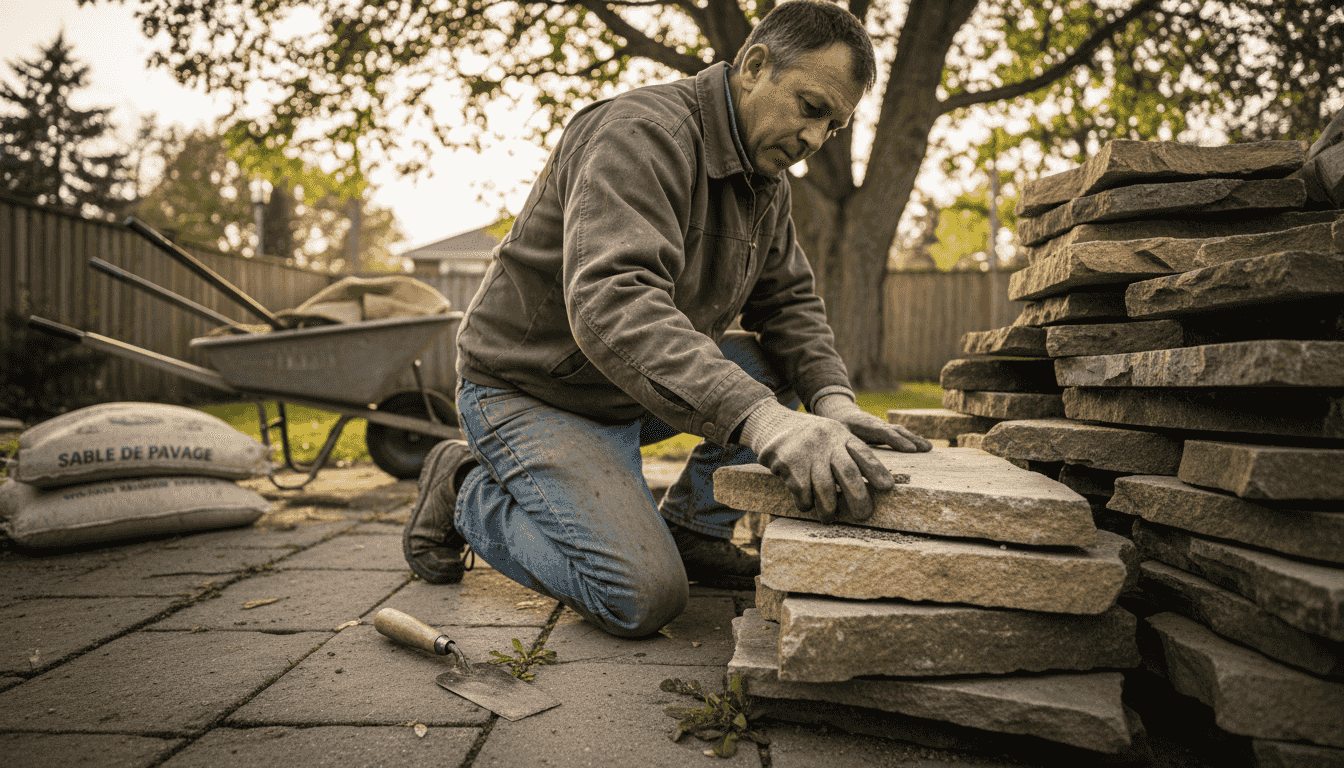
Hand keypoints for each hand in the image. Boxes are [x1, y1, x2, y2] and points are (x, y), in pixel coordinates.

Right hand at [741, 402, 899, 523]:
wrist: (770, 422)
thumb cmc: (809, 439)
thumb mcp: (831, 436)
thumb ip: (848, 455)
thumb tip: (873, 488)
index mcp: (841, 435)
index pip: (863, 452)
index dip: (876, 470)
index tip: (888, 487)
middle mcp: (826, 441)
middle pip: (847, 471)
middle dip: (858, 497)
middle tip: (864, 516)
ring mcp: (807, 451)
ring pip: (824, 487)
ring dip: (828, 508)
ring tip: (828, 519)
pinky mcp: (788, 462)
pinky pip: (802, 491)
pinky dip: (805, 502)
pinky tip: (805, 503)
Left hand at [812, 395, 933, 453]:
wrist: (842, 414)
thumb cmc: (837, 427)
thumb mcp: (835, 434)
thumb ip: (841, 445)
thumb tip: (844, 463)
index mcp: (862, 424)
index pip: (882, 432)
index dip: (897, 440)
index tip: (910, 450)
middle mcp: (876, 424)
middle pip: (895, 430)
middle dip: (910, 439)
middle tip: (925, 449)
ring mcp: (882, 426)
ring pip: (900, 431)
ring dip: (915, 439)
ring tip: (929, 448)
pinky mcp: (886, 430)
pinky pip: (900, 435)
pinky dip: (912, 440)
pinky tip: (924, 448)